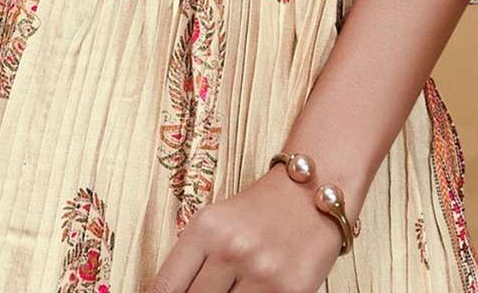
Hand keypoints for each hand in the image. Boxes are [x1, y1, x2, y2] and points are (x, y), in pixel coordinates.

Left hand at [143, 163, 353, 291]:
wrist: (311, 193)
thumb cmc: (259, 212)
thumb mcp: (216, 224)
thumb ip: (190, 264)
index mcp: (205, 229)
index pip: (165, 288)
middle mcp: (231, 249)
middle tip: (210, 292)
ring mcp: (261, 272)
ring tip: (233, 290)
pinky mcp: (290, 291)